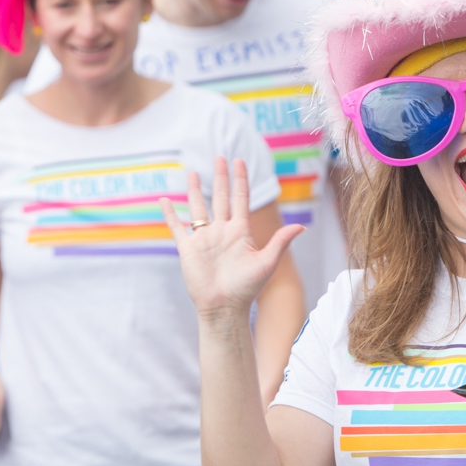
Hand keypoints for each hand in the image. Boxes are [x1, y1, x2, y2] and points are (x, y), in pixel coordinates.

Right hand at [159, 157, 303, 319]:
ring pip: (199, 208)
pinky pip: (177, 227)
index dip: (240, 180)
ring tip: (193, 172)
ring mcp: (204, 239)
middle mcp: (222, 232)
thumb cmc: (247, 289)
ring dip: (196, 190)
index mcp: (240, 232)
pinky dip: (170, 214)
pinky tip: (164, 200)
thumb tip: (301, 227)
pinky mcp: (188, 249)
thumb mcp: (267, 263)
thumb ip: (281, 242)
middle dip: (220, 178)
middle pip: (221, 198)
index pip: (241, 199)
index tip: (240, 162)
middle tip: (219, 157)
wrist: (224, 308)